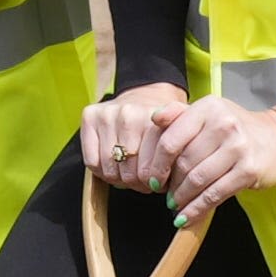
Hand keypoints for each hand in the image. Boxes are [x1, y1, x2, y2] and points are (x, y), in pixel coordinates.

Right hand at [81, 82, 196, 193]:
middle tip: (145, 180)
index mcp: (154, 120)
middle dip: (138, 183)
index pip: (149, 171)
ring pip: (109, 170)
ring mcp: (107, 115)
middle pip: (129, 173)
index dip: (154, 183)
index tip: (159, 182)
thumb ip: (185, 150)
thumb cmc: (165, 123)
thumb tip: (171, 182)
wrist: (146, 92)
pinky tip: (114, 165)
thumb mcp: (184, 133)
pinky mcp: (89, 116)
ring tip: (131, 172)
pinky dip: (102, 171)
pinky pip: (92, 162)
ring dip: (120, 179)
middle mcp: (129, 115)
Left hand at [154, 93, 275, 216]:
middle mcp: (223, 125)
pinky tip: (187, 216)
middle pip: (184, 162)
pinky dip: (197, 208)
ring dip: (182, 197)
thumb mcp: (210, 113)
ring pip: (198, 180)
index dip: (157, 163)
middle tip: (165, 194)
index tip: (153, 178)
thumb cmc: (237, 128)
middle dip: (170, 183)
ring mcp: (238, 148)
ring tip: (175, 204)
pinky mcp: (249, 170)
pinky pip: (215, 194)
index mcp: (208, 108)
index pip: (171, 139)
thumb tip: (153, 119)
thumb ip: (180, 114)